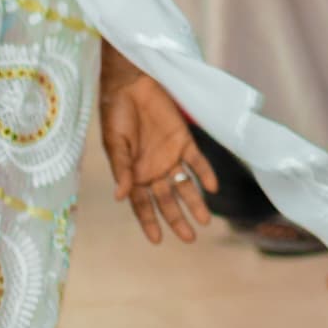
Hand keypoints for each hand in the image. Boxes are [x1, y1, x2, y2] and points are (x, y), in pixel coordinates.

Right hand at [99, 66, 218, 243]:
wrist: (131, 86)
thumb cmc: (116, 116)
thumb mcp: (115, 144)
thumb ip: (121, 170)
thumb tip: (121, 197)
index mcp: (133, 174)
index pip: (142, 205)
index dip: (149, 222)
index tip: (157, 241)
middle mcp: (153, 170)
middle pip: (167, 200)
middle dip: (177, 219)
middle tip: (190, 238)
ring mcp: (170, 156)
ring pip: (185, 185)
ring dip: (195, 202)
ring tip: (205, 221)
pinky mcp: (184, 140)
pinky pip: (197, 161)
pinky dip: (205, 174)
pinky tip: (212, 188)